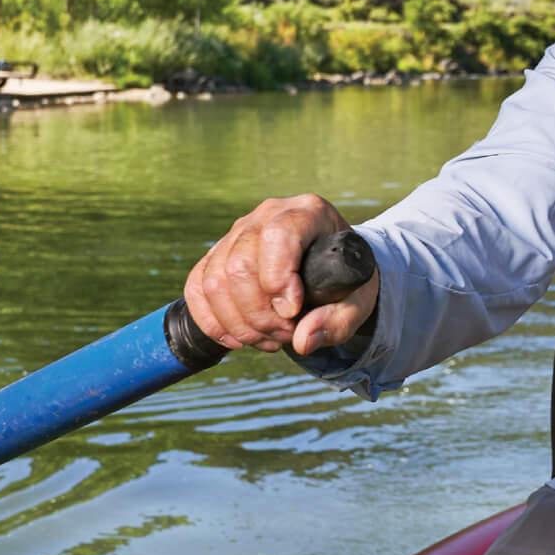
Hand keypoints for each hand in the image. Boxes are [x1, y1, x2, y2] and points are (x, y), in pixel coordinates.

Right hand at [182, 193, 379, 356]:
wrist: (331, 270)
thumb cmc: (346, 281)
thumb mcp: (357, 301)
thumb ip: (337, 322)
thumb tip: (302, 341)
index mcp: (308, 213)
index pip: (278, 236)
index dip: (278, 278)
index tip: (293, 312)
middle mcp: (268, 215)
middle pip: (240, 265)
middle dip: (259, 314)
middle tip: (286, 333)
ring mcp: (238, 233)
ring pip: (215, 282)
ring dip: (239, 324)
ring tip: (270, 337)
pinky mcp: (217, 254)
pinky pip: (197, 289)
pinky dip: (214, 323)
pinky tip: (240, 338)